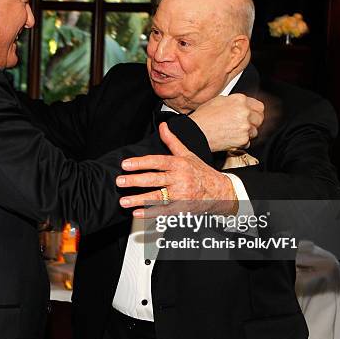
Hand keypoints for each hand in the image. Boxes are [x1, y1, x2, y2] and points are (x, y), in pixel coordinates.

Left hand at [117, 123, 236, 217]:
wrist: (220, 191)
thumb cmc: (201, 171)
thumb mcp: (187, 154)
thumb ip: (172, 141)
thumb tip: (162, 125)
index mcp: (179, 164)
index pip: (157, 162)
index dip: (140, 163)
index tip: (125, 164)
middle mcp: (180, 179)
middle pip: (154, 180)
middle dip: (135, 181)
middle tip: (119, 181)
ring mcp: (181, 195)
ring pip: (157, 197)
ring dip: (139, 200)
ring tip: (123, 201)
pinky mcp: (182, 208)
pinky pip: (163, 211)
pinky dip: (150, 213)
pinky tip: (136, 213)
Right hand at [189, 93, 263, 150]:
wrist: (196, 132)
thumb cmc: (202, 118)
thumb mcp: (217, 101)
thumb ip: (232, 102)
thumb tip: (239, 104)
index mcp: (239, 100)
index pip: (259, 106)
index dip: (254, 112)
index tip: (252, 116)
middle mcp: (245, 112)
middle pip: (259, 119)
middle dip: (253, 123)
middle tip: (242, 126)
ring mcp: (245, 126)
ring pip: (255, 132)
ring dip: (246, 134)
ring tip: (232, 133)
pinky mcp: (243, 139)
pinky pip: (248, 143)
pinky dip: (240, 143)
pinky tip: (230, 139)